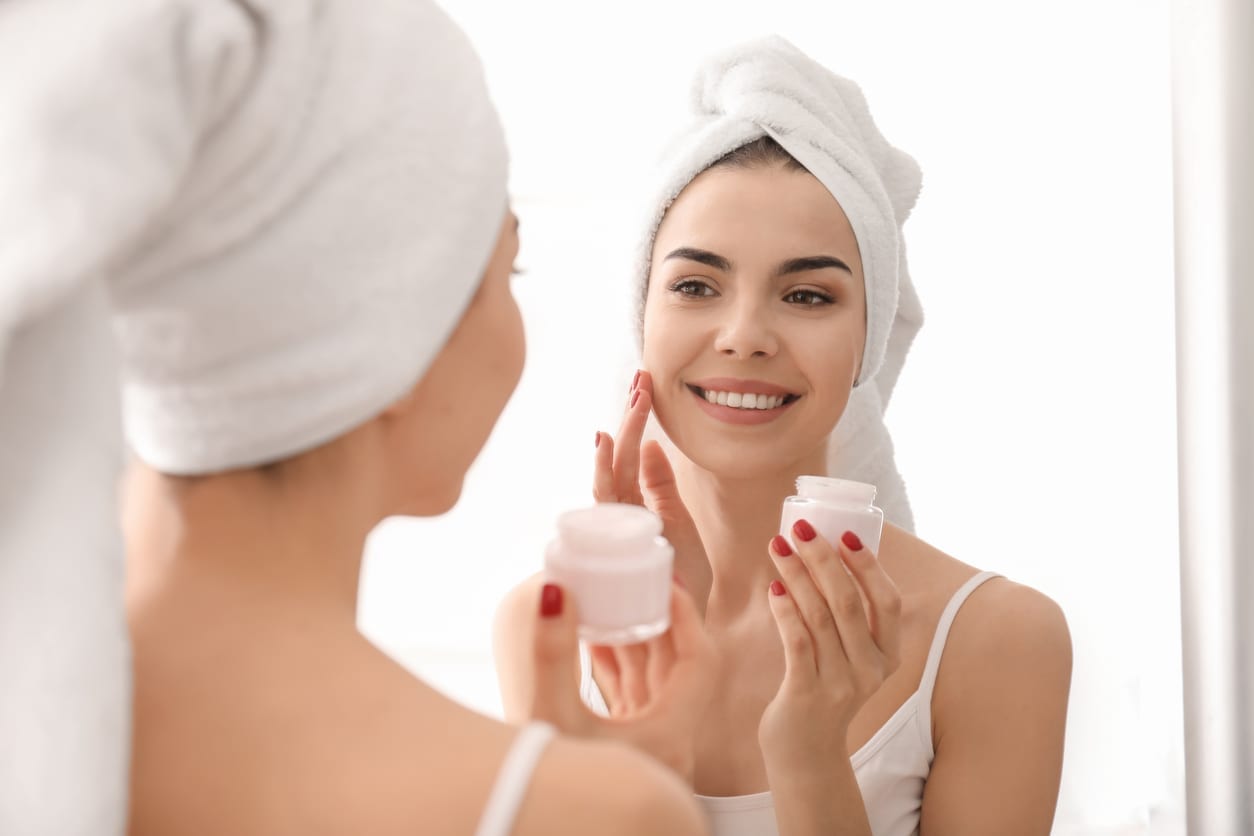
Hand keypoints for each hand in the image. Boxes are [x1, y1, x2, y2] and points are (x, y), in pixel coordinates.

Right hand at [529, 579, 716, 782]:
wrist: (530, 828)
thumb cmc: (547, 790)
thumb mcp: (550, 717)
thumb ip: (553, 653)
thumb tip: (555, 591)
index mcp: (669, 736)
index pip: (701, 661)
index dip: (687, 616)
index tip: (665, 582)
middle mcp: (667, 742)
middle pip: (677, 666)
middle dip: (656, 618)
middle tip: (636, 578)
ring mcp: (647, 747)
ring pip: (652, 680)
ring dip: (633, 639)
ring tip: (611, 597)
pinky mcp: (623, 749)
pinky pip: (630, 696)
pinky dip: (615, 664)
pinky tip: (592, 638)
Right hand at [593, 370, 711, 613]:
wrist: (684, 629)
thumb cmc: (681, 581)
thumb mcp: (679, 522)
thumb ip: (662, 486)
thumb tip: (652, 443)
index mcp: (635, 507)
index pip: (630, 457)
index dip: (636, 421)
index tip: (645, 385)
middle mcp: (619, 517)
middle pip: (617, 461)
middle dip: (628, 421)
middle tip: (640, 382)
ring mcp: (615, 534)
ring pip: (607, 480)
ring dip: (615, 443)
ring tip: (625, 407)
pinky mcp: (614, 550)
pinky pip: (604, 509)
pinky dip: (603, 476)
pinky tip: (605, 448)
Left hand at [758, 523, 901, 773]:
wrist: (807, 753)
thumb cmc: (825, 689)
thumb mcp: (851, 657)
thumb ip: (848, 618)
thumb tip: (828, 555)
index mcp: (888, 656)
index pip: (888, 602)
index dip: (869, 566)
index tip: (845, 534)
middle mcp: (870, 670)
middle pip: (848, 602)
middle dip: (822, 559)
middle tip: (800, 530)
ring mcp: (840, 684)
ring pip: (819, 616)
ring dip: (797, 575)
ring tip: (778, 548)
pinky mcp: (807, 694)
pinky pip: (797, 641)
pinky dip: (785, 610)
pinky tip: (774, 588)